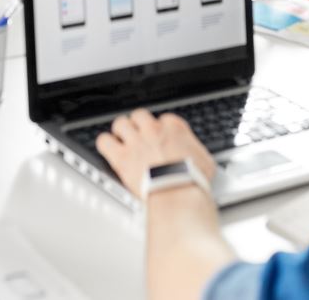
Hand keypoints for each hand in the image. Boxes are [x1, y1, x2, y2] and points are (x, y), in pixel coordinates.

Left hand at [95, 108, 216, 196]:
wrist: (177, 193)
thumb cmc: (192, 180)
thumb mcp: (204, 160)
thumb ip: (195, 151)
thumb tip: (198, 156)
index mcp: (174, 128)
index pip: (163, 119)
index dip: (160, 129)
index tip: (160, 138)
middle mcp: (153, 130)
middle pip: (139, 115)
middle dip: (138, 124)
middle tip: (138, 134)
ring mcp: (135, 142)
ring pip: (120, 123)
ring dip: (120, 130)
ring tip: (120, 138)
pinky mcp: (121, 157)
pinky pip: (104, 141)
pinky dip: (105, 144)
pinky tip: (108, 148)